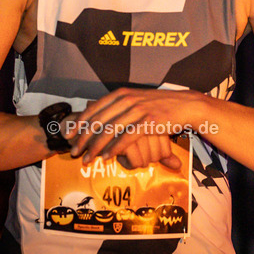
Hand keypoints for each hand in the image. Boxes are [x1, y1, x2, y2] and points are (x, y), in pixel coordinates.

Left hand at [63, 87, 200, 169]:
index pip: (93, 109)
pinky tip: (106, 158)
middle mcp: (127, 99)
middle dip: (82, 138)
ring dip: (95, 148)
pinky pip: (126, 138)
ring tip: (86, 159)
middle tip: (73, 151)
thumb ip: (118, 106)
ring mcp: (138, 110)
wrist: (186, 105)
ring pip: (109, 131)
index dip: (78, 123)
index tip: (68, 136)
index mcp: (122, 94)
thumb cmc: (160, 105)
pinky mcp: (149, 122)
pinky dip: (114, 149)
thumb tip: (98, 115)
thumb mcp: (137, 100)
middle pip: (98, 121)